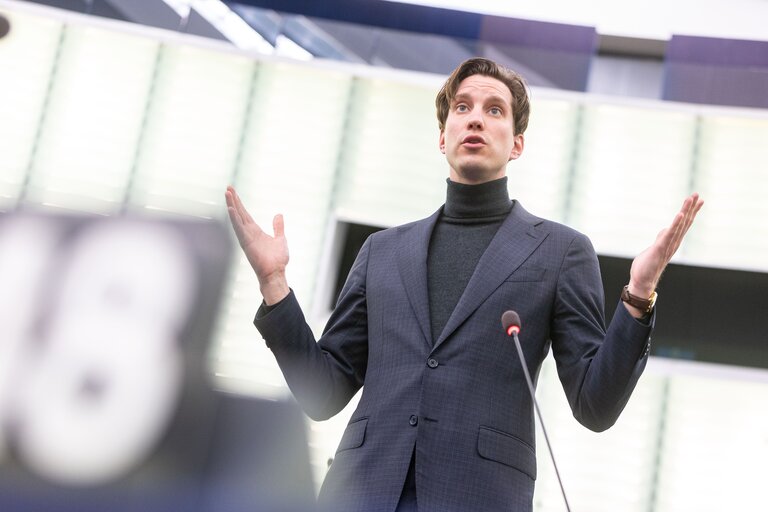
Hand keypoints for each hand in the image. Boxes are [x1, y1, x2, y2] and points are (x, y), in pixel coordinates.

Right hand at [225, 186, 289, 304]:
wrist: (276, 273)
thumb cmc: (277, 260)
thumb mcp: (280, 238)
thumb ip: (278, 227)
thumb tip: (278, 215)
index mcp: (255, 232)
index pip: (245, 214)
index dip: (239, 203)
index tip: (233, 192)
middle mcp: (248, 233)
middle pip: (239, 213)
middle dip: (233, 200)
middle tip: (228, 188)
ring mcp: (246, 238)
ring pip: (237, 218)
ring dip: (232, 206)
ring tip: (227, 193)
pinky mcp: (246, 243)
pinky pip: (239, 229)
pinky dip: (235, 219)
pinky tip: (231, 209)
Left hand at [625, 193, 703, 315]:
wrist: (642, 282)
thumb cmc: (647, 266)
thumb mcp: (655, 248)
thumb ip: (662, 239)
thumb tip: (666, 230)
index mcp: (672, 242)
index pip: (684, 224)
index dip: (691, 212)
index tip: (698, 200)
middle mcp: (673, 243)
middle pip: (684, 223)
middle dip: (691, 208)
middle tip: (697, 195)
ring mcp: (668, 246)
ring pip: (679, 226)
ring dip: (685, 212)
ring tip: (691, 199)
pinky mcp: (660, 249)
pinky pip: (669, 235)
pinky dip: (675, 224)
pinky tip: (680, 214)